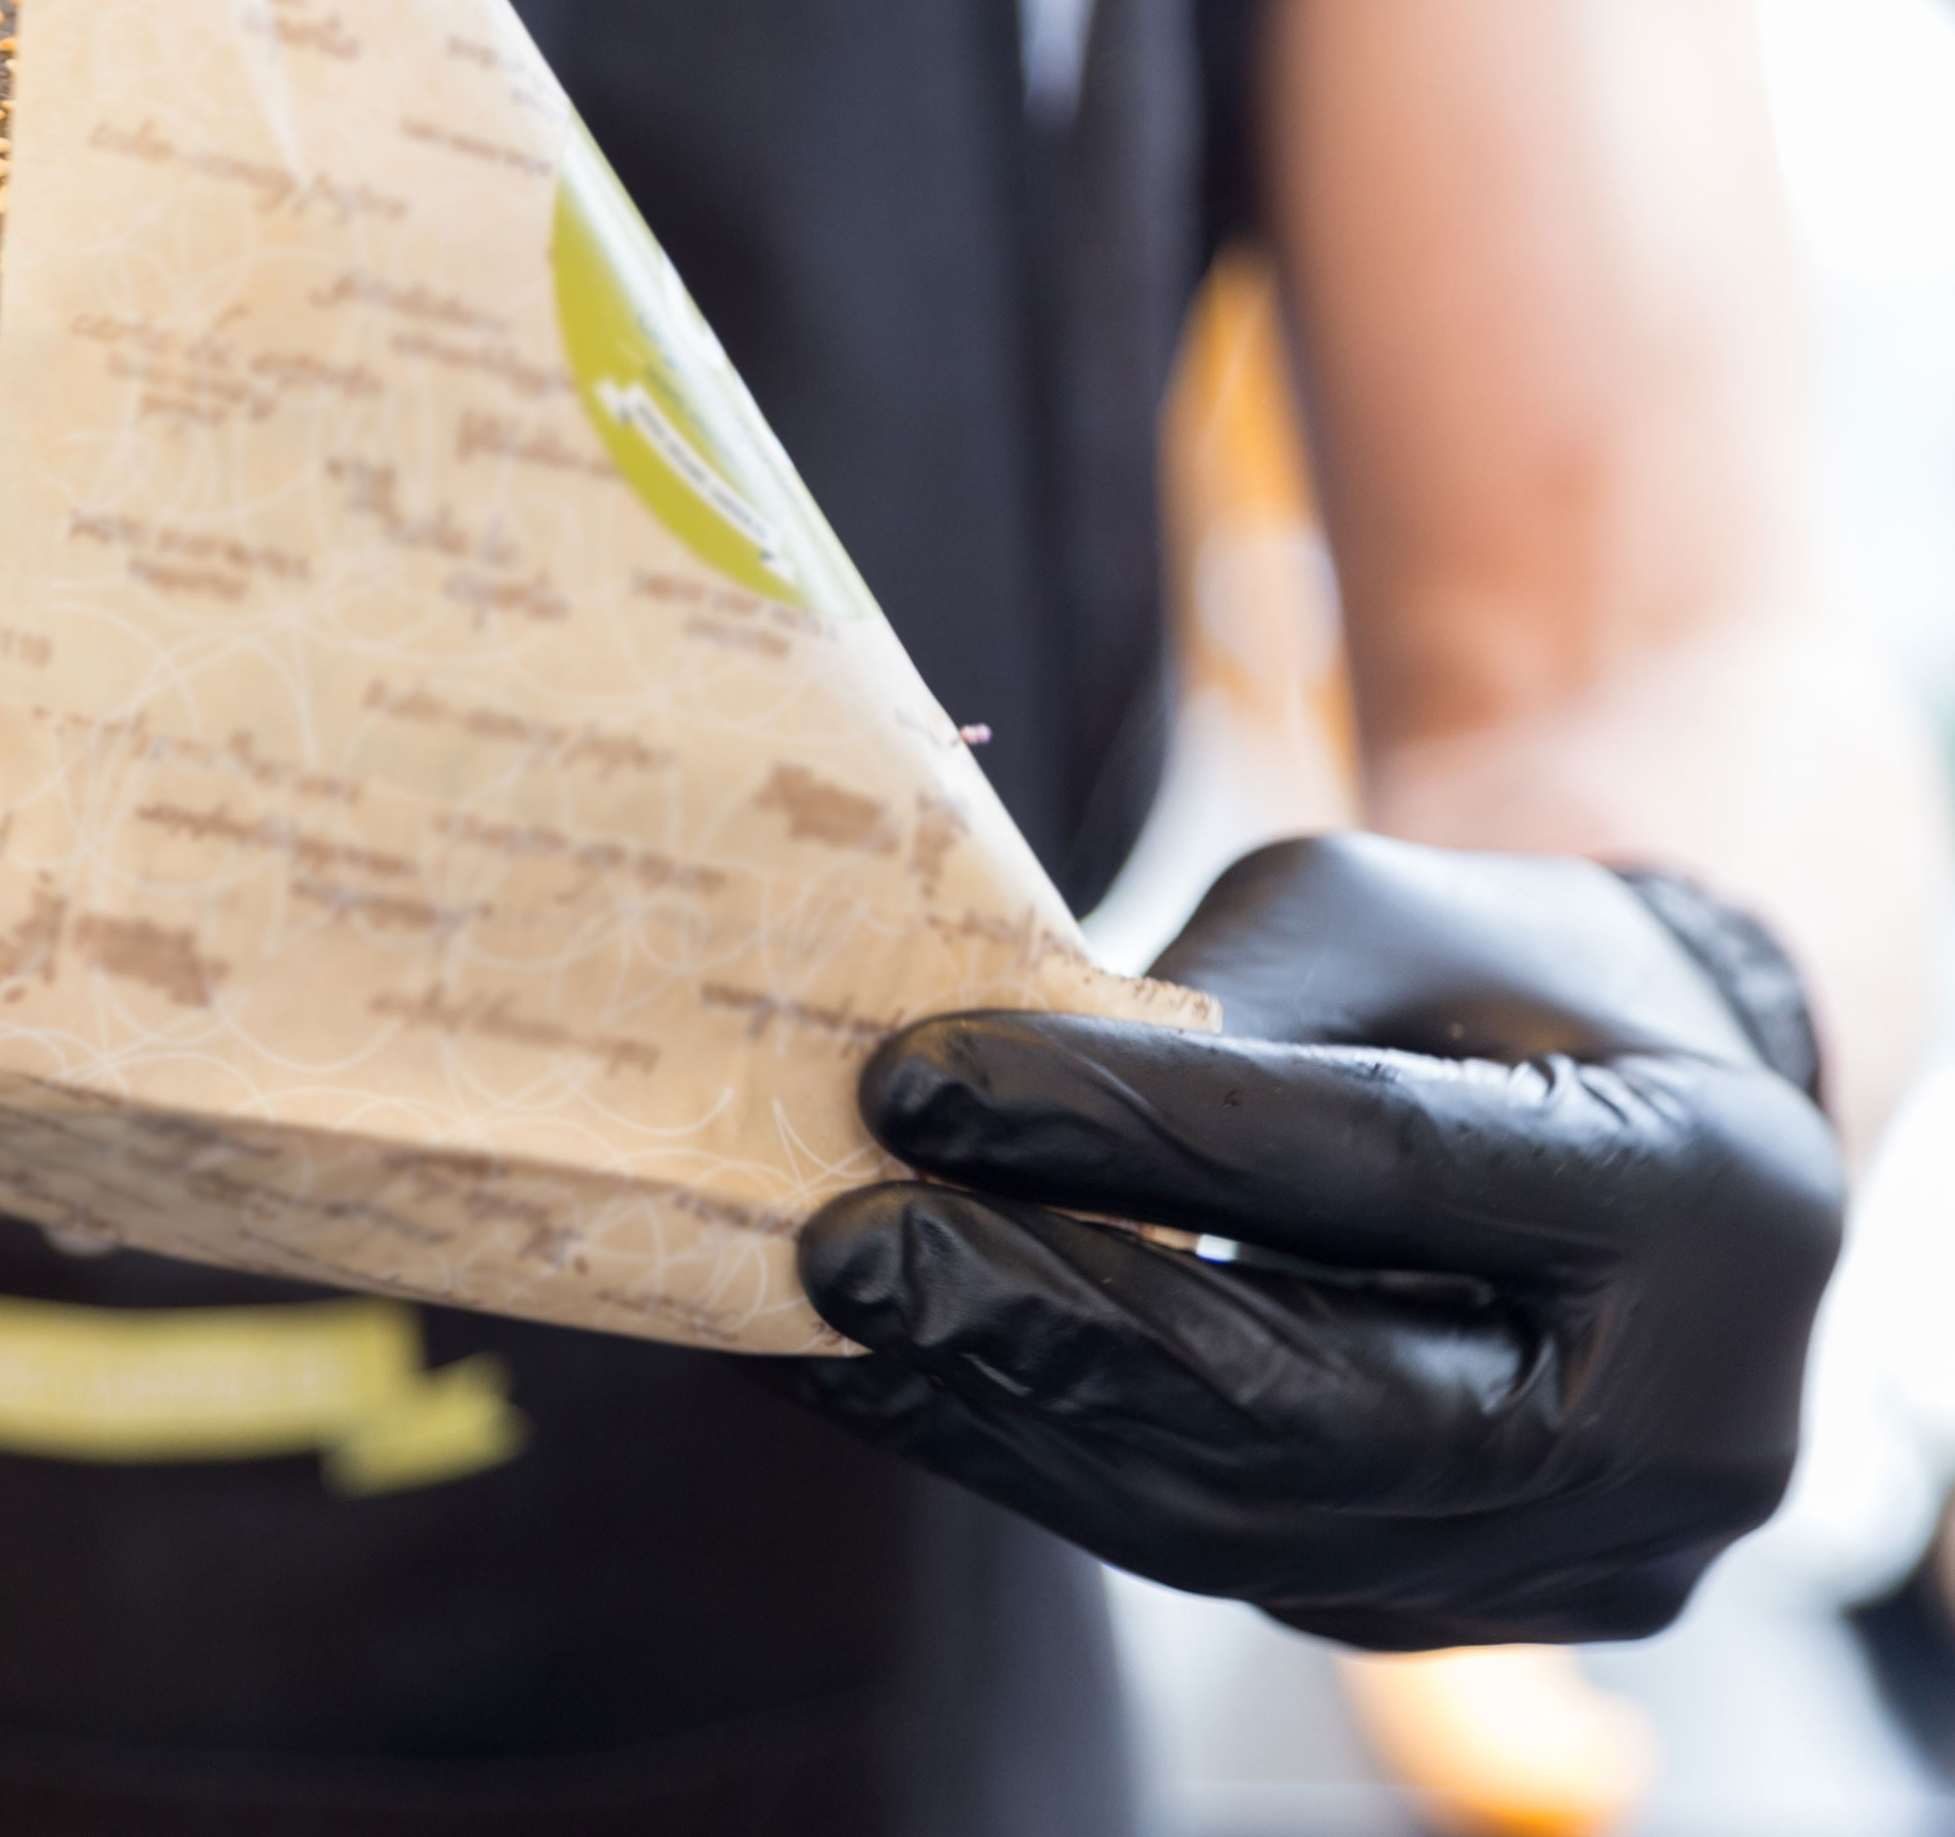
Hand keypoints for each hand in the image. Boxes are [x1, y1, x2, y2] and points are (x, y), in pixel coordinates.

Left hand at [783, 832, 1841, 1646]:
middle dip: (1044, 1319)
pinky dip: (1029, 1456)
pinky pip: (1206, 1547)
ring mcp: (1559, 1557)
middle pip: (1310, 1402)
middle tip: (844, 1241)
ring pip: (1233, 1516)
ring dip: (998, 1413)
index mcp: (1707, 1197)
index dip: (1131, 1129)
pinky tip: (881, 1377)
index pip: (1378, 1170)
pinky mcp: (1433, 1607)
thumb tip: (955, 1094)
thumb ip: (1212, 1012)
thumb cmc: (1486, 978)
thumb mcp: (1376, 922)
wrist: (1637, 1124)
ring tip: (824, 1311)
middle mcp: (1673, 1426)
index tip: (918, 1076)